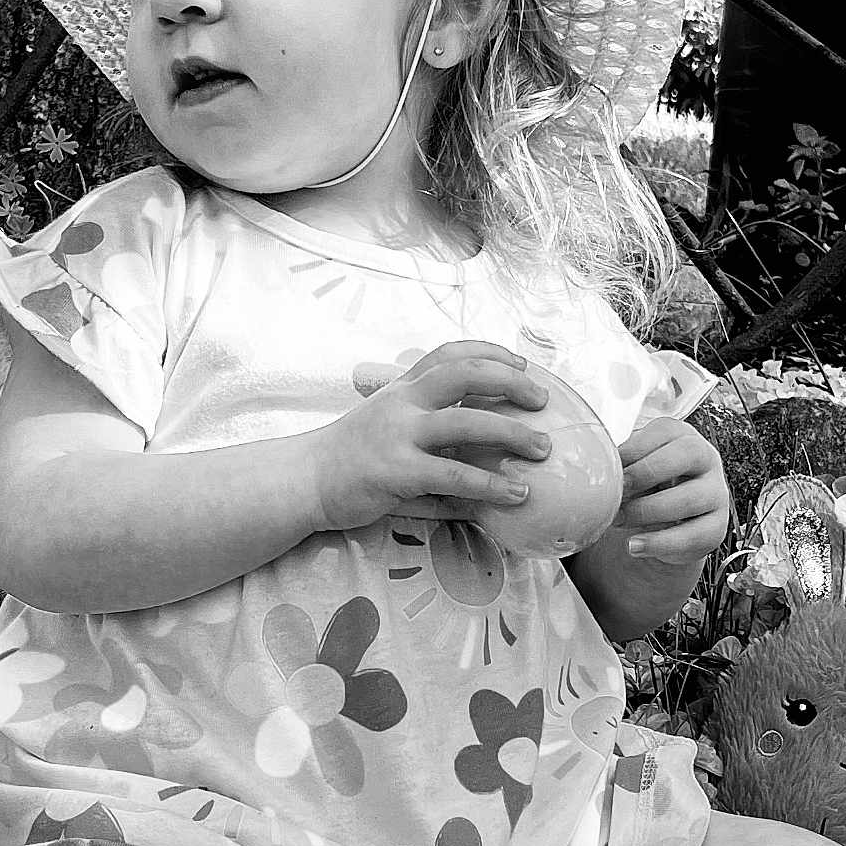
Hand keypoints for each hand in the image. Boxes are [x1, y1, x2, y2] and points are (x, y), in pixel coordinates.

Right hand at [308, 340, 549, 532]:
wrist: (302, 480)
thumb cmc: (349, 455)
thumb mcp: (386, 422)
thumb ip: (427, 422)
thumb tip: (479, 441)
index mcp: (402, 387)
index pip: (450, 353)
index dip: (490, 351)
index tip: (521, 363)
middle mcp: (403, 402)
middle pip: (465, 374)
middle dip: (511, 382)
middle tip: (542, 400)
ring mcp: (399, 435)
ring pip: (467, 423)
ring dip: (512, 434)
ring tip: (543, 449)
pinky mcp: (397, 472)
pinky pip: (454, 476)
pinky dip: (490, 484)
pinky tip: (515, 494)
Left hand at [613, 417, 729, 564]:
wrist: (667, 524)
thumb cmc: (647, 486)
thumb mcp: (635, 467)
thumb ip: (621, 464)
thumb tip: (594, 468)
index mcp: (682, 437)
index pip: (666, 432)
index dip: (636, 450)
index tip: (611, 468)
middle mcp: (707, 459)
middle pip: (688, 455)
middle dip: (646, 473)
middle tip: (618, 492)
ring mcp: (716, 493)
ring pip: (690, 498)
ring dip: (647, 511)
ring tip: (619, 520)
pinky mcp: (717, 527)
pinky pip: (693, 535)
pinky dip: (660, 543)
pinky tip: (635, 545)